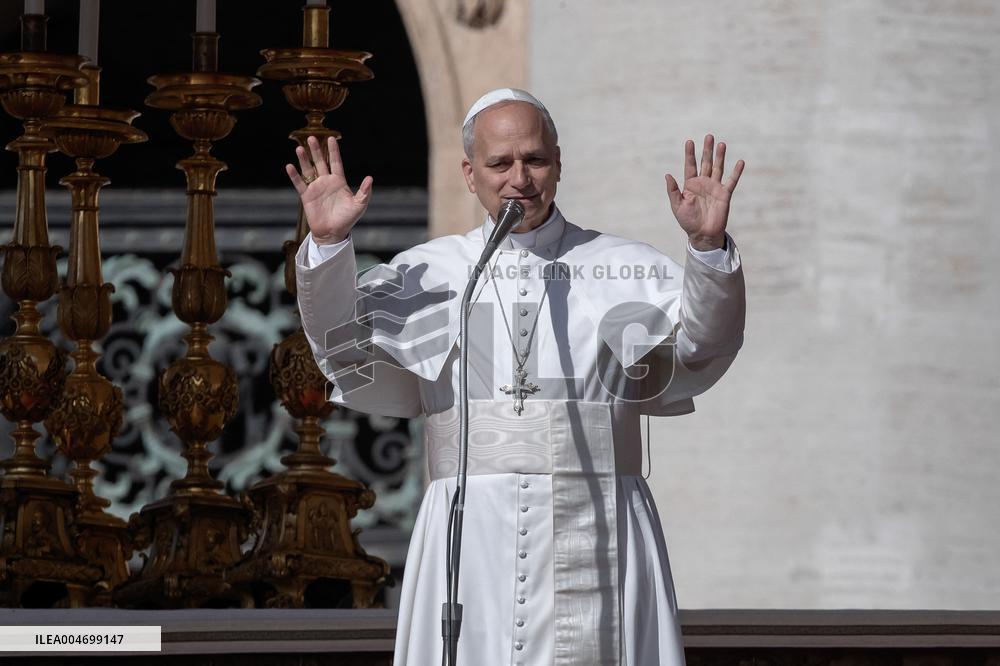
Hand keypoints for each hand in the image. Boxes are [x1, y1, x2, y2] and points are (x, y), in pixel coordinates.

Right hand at [285, 135, 372, 244]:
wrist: (333, 233)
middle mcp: (326, 182)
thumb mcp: (359, 205)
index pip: (335, 162)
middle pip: (320, 162)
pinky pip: (299, 184)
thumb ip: (364, 192)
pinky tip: (290, 166)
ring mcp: (316, 188)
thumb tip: (370, 178)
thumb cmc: (347, 219)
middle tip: (311, 137)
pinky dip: (294, 175)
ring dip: (304, 160)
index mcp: (339, 182)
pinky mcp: (306, 196)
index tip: (331, 138)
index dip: (333, 151)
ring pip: (308, 170)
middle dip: (316, 150)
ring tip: (300, 149)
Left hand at [665, 135, 744, 250]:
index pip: (690, 166)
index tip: (689, 141)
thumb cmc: (688, 221)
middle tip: (708, 136)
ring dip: (720, 156)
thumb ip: (672, 191)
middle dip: (707, 150)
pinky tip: (740, 162)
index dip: (689, 154)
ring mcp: (715, 187)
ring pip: (718, 168)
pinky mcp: (725, 194)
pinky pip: (731, 181)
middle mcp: (703, 183)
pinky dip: (736, 172)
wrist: (702, 234)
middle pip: (706, 163)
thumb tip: (667, 175)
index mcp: (690, 185)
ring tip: (721, 144)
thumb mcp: (677, 206)